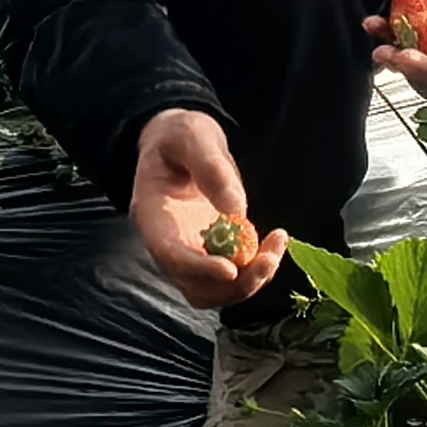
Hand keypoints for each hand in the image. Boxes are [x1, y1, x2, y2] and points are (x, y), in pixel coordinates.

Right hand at [131, 107, 285, 309]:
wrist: (181, 142)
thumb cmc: (181, 135)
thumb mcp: (192, 136)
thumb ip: (211, 167)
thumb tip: (236, 210)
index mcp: (151, 215)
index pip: (170, 254)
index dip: (198, 268)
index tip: (230, 270)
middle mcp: (167, 243)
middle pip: (196, 286)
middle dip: (234, 283)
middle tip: (269, 259)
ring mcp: (189, 252)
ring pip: (216, 290)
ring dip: (250, 281)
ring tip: (275, 249)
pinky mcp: (211, 252)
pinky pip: (233, 276)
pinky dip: (256, 268)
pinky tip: (275, 242)